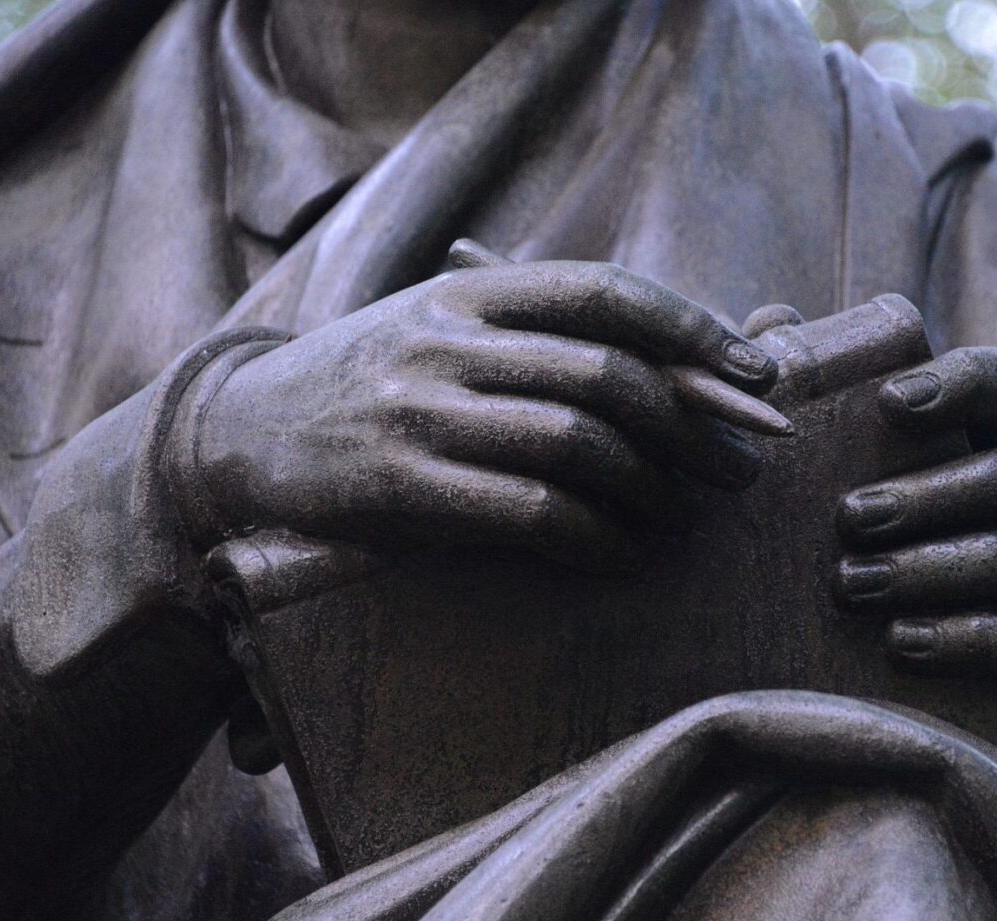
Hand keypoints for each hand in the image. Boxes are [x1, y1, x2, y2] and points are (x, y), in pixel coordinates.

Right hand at [183, 261, 780, 572]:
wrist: (238, 432)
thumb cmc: (372, 381)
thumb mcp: (443, 327)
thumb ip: (543, 333)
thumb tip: (683, 352)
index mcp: (469, 291)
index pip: (606, 291)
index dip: (694, 329)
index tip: (757, 374)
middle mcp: (446, 339)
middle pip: (607, 373)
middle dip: (694, 425)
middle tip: (740, 468)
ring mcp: (420, 413)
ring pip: (577, 441)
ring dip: (654, 487)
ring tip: (686, 516)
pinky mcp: (401, 489)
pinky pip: (530, 511)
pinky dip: (597, 536)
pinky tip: (624, 553)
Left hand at [833, 347, 996, 691]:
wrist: (926, 669)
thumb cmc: (876, 541)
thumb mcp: (844, 471)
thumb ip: (815, 396)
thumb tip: (774, 325)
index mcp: (996, 445)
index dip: (965, 382)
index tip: (891, 400)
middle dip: (937, 492)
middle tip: (848, 517)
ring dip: (940, 568)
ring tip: (855, 585)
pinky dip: (975, 640)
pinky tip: (901, 643)